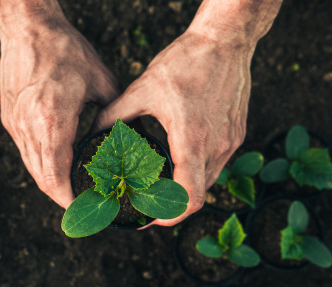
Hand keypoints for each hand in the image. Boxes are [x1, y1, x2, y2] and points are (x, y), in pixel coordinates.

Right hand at [0, 1, 117, 207]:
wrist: (28, 27)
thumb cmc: (66, 50)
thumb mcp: (102, 82)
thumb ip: (113, 115)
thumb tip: (127, 136)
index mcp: (53, 121)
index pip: (56, 177)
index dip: (70, 200)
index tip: (86, 208)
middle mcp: (29, 128)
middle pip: (42, 179)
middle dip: (62, 196)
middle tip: (83, 203)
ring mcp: (15, 124)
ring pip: (32, 167)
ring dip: (51, 181)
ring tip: (72, 187)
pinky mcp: (10, 118)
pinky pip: (26, 151)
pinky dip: (42, 163)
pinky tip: (58, 162)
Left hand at [95, 0, 281, 225]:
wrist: (226, 41)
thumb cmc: (187, 61)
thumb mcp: (144, 88)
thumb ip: (116, 114)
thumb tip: (95, 130)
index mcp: (192, 140)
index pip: (188, 198)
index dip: (169, 216)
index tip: (152, 218)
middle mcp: (216, 146)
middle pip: (198, 196)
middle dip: (173, 204)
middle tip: (150, 201)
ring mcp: (230, 141)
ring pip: (209, 181)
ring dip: (187, 187)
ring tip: (164, 181)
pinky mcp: (236, 133)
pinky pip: (218, 163)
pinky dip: (199, 169)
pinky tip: (182, 157)